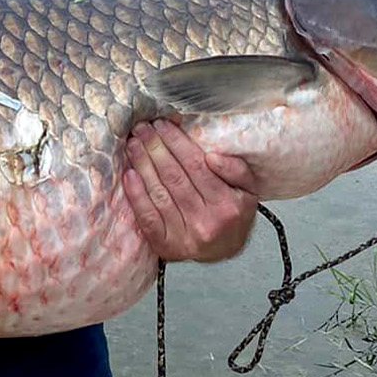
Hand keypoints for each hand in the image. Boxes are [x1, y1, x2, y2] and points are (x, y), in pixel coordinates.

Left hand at [123, 118, 257, 262]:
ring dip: (143, 165)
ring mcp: (184, 236)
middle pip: (174, 177)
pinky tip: (129, 175)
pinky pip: (148, 216)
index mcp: (227, 205)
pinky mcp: (166, 245)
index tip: (162, 124)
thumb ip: (236, 170)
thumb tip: (212, 156)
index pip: (196, 165)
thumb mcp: (247, 190)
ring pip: (159, 193)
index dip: (176, 142)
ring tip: (133, 144)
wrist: (224, 251)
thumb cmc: (232, 214)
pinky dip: (136, 194)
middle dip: (155, 148)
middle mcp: (206, 222)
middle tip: (142, 128)